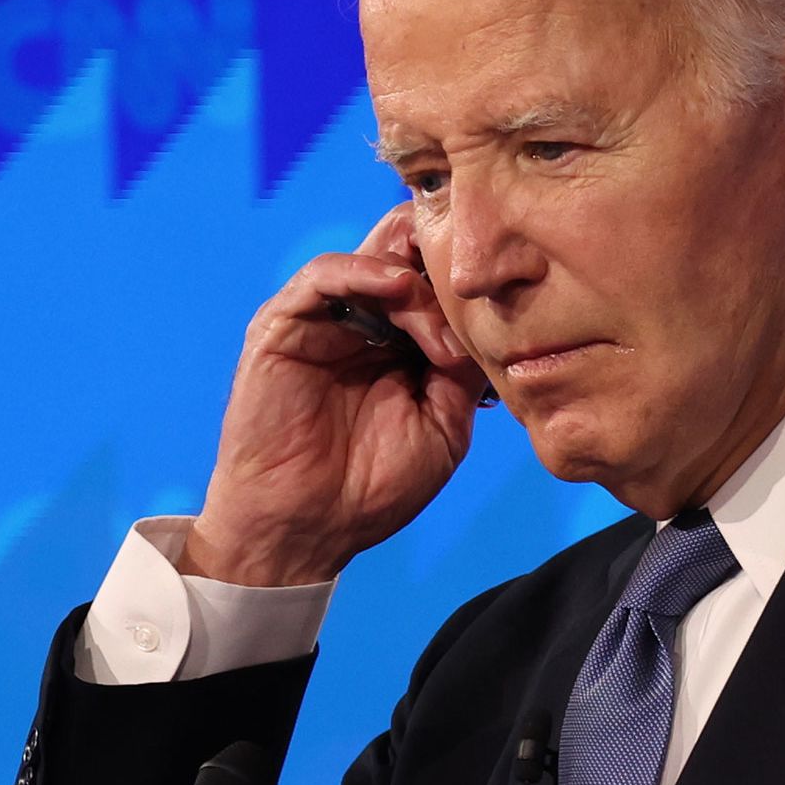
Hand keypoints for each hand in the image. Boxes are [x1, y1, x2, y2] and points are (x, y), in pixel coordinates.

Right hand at [184, 205, 492, 586]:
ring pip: (373, 258)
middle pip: (407, 256)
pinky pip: (322, 275)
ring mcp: (323, 322)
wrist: (306, 527)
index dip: (469, 287)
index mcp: (402, 346)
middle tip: (471, 305)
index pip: (437, 285)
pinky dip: (363, 271)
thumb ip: (462, 371)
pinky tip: (396, 289)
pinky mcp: (282, 324)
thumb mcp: (443, 428)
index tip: (502, 313)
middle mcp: (364, 324)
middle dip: (444, 270)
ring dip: (414, 282)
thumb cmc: (370, 489)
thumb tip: (485, 323)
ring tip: (435, 329)